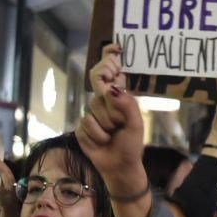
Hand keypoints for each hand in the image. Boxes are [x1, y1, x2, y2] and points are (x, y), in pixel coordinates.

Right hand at [76, 44, 146, 194]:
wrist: (119, 166)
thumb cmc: (131, 144)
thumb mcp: (135, 123)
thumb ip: (126, 104)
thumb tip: (110, 88)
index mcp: (118, 97)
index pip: (109, 72)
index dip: (108, 59)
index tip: (115, 50)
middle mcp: (103, 101)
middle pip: (97, 86)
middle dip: (110, 105)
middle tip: (118, 122)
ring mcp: (91, 113)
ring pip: (94, 108)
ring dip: (107, 125)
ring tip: (113, 135)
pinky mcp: (81, 127)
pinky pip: (86, 123)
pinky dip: (97, 135)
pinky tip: (102, 142)